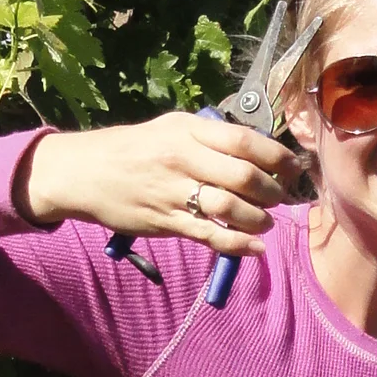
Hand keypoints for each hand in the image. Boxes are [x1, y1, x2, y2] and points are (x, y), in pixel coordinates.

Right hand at [18, 115, 290, 258]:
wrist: (84, 172)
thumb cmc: (133, 149)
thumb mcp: (170, 128)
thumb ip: (209, 137)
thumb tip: (253, 148)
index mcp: (188, 131)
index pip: (245, 141)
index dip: (277, 157)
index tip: (292, 168)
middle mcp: (183, 158)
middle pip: (243, 176)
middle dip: (272, 191)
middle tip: (279, 197)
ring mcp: (174, 191)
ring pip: (230, 208)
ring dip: (258, 219)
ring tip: (266, 222)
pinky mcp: (166, 221)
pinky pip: (210, 235)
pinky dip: (238, 245)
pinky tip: (254, 248)